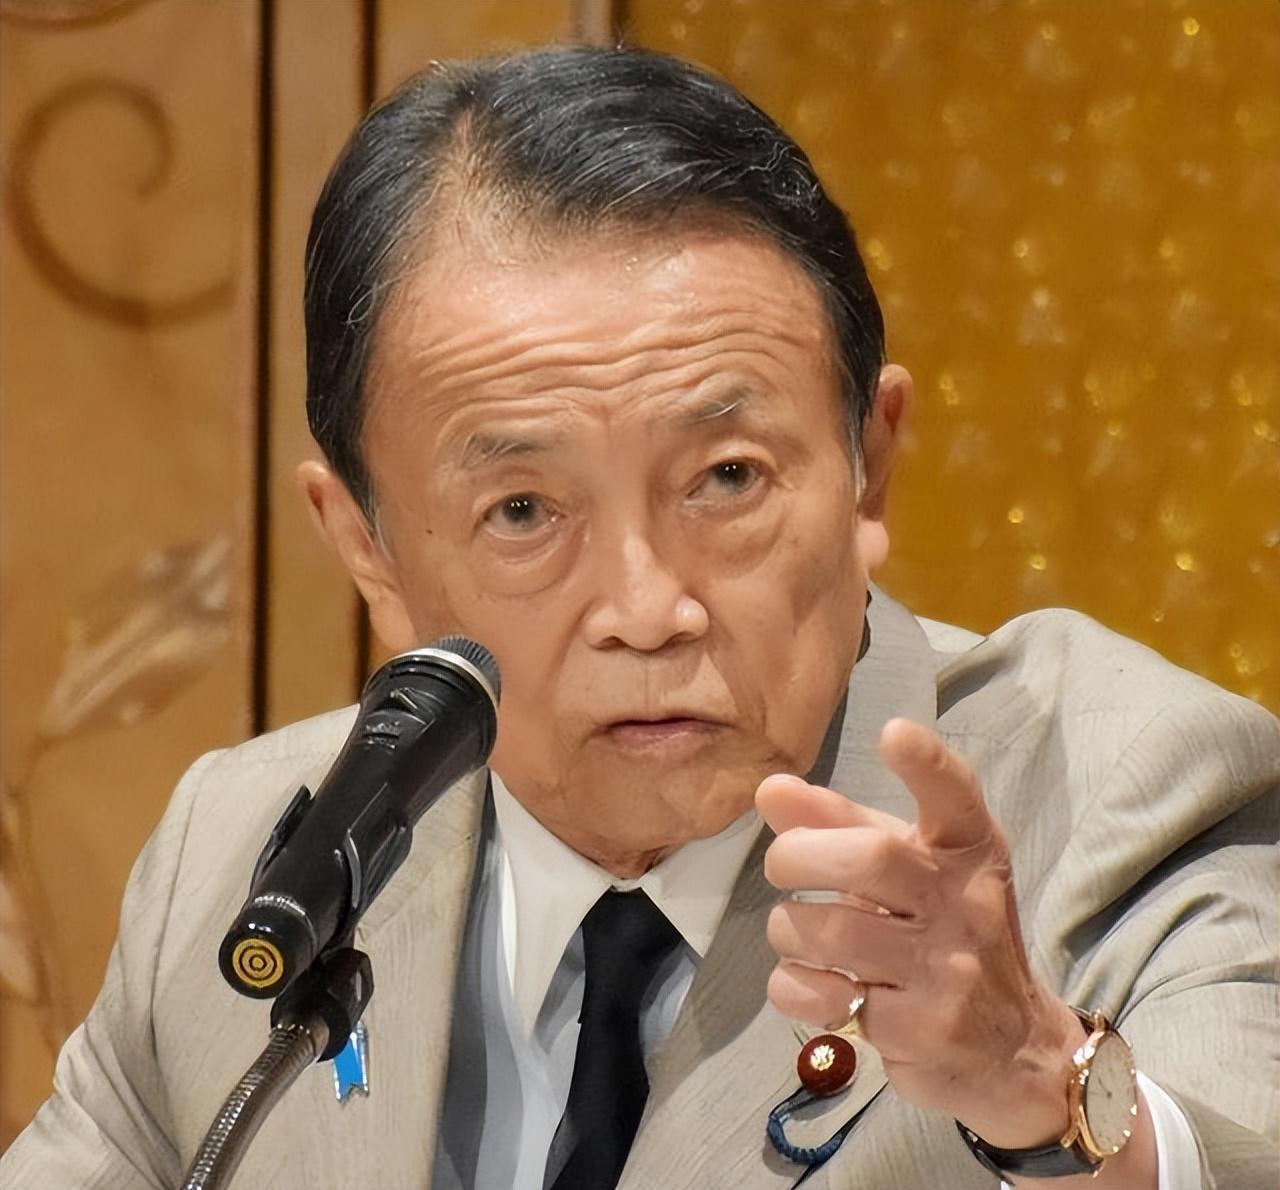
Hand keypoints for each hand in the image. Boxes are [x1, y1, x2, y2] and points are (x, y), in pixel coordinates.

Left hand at [757, 717, 1081, 1147]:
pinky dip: (793, 986)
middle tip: (781, 867)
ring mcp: (948, 972)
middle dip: (798, 855)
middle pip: (869, 858)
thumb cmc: (944, 934)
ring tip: (799, 933)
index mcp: (968, 852)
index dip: (925, 763)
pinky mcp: (921, 1031)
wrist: (1013, 1049)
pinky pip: (821, 994)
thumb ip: (839, 824)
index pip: (957, 797)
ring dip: (789, 929)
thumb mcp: (909, 870)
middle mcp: (967, 904)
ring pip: (830, 931)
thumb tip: (770, 790)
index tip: (893, 733)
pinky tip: (813, 983)